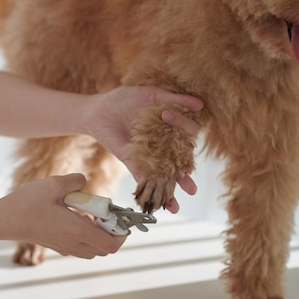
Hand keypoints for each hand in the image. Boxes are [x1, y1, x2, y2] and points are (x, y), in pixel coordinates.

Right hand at [0, 174, 124, 257]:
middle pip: (105, 249)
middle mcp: (73, 243)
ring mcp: (64, 247)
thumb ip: (77, 181)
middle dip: (113, 232)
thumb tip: (85, 183)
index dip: (123, 232)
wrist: (4, 219)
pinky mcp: (57, 245)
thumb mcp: (55, 184)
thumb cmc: (27, 203)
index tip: (123, 217)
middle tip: (110, 213)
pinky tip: (78, 215)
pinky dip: (87, 234)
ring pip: (93, 249)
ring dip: (100, 234)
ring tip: (94, 214)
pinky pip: (81, 246)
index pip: (112, 244)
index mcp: (77, 231)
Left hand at [82, 86, 203, 212]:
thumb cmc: (124, 100)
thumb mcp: (151, 95)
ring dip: (178, 184)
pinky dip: (153, 189)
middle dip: (188, 166)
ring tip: (189, 192)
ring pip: (167, 171)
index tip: (167, 115)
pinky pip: (145, 177)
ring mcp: (149, 154)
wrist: (98, 110)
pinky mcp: (133, 162)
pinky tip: (163, 203)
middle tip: (189, 171)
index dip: (183, 124)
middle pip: (181, 156)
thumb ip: (174, 99)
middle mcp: (163, 142)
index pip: (187, 131)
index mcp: (171, 126)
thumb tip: (200, 104)